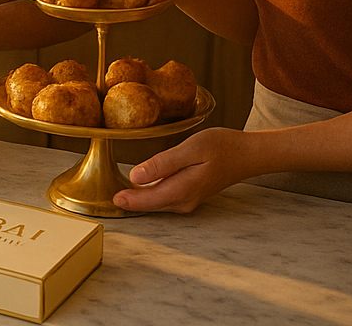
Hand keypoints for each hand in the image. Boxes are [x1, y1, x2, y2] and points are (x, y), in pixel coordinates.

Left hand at [111, 127, 250, 213]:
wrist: (247, 154)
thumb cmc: (221, 147)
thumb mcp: (190, 149)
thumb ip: (163, 164)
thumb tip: (136, 177)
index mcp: (181, 190)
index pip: (146, 200)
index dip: (126, 200)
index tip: (107, 198)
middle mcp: (183, 200)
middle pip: (149, 205)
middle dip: (128, 202)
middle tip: (104, 198)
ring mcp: (187, 199)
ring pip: (156, 203)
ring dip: (137, 200)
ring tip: (115, 192)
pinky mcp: (189, 194)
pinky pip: (164, 198)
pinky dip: (149, 196)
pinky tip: (138, 187)